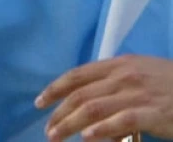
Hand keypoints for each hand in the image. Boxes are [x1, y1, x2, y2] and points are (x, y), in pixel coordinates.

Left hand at [35, 55, 172, 139]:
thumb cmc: (169, 84)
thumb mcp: (139, 74)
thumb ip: (114, 84)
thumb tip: (88, 103)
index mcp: (117, 65)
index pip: (77, 75)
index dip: (55, 89)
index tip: (40, 102)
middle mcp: (123, 75)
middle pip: (81, 94)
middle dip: (59, 112)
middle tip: (48, 130)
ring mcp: (137, 93)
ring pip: (94, 108)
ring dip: (71, 123)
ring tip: (57, 136)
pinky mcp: (152, 111)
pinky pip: (122, 120)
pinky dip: (102, 129)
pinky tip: (88, 138)